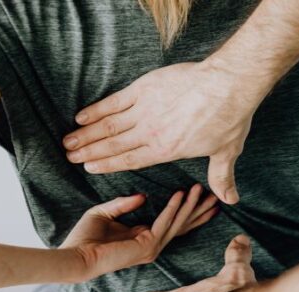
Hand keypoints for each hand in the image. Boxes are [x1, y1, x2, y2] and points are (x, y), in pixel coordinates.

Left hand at [62, 184, 217, 280]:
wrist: (75, 256)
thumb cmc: (84, 238)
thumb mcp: (104, 213)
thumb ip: (123, 204)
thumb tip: (143, 195)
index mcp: (143, 238)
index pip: (172, 224)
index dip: (187, 210)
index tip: (200, 196)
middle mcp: (151, 245)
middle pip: (182, 225)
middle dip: (198, 210)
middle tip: (215, 196)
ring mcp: (151, 248)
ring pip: (177, 223)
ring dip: (190, 205)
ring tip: (201, 189)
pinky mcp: (146, 246)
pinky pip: (164, 222)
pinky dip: (173, 207)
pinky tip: (180, 194)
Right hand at [63, 62, 264, 204]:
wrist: (227, 85)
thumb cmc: (228, 119)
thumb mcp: (226, 152)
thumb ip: (221, 178)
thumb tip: (230, 200)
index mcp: (165, 151)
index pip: (129, 161)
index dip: (107, 165)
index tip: (89, 167)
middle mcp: (150, 133)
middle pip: (112, 145)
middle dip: (88, 152)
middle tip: (70, 156)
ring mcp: (145, 110)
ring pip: (108, 126)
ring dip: (86, 134)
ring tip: (68, 141)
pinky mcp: (144, 89)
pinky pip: (114, 102)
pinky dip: (96, 109)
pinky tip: (81, 115)